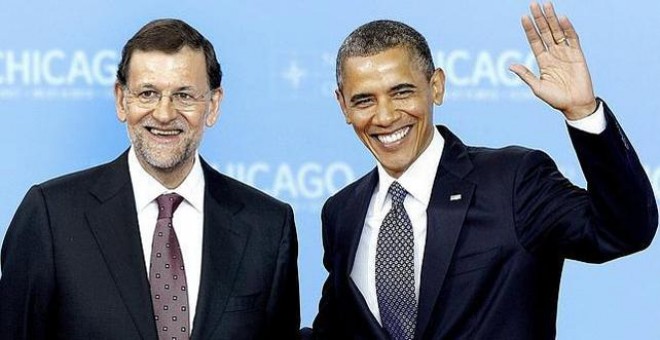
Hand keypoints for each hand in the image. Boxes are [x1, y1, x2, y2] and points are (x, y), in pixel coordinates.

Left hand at [509, 2, 597, 119]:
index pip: (535, 41)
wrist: (575, 105)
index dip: (529, 29)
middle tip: (533, 4)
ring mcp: (566, 53)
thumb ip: (526, 75)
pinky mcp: (578, 55)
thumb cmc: (556, 99)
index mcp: (543, 61)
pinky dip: (568, 28)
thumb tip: (511, 66)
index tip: (523, 17)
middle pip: (545, 32)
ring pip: (558, 31)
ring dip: (552, 19)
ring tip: (546, 5)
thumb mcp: (537, 87)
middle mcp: (554, 54)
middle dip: (539, 18)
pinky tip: (562, 18)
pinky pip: (572, 39)